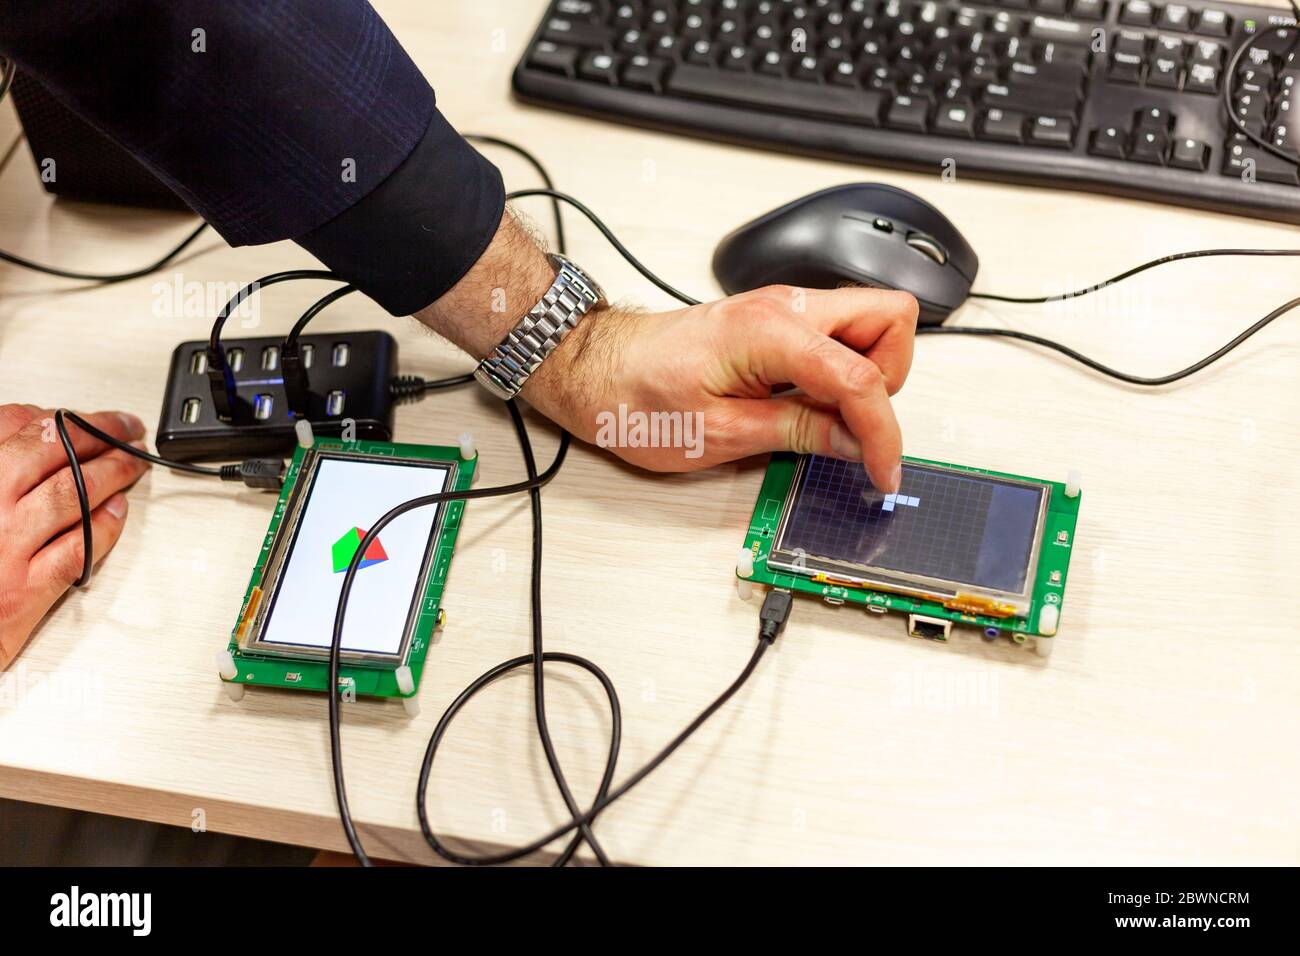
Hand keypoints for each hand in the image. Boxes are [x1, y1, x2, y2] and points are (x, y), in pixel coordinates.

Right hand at [0, 404, 149, 667]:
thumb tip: (25, 430)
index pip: (15, 427)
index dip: (60, 419)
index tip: (83, 416)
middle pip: (53, 455)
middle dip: (99, 436)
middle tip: (124, 429)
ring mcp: (6, 549)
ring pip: (72, 495)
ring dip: (111, 474)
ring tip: (131, 463)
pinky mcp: (23, 593)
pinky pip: (77, 549)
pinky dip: (104, 526)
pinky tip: (118, 511)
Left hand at [522, 285, 917, 486]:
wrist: (594, 369)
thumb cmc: (634, 398)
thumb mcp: (720, 434)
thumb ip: (798, 432)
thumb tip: (854, 443)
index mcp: (770, 331)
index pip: (862, 376)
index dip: (882, 432)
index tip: (882, 470)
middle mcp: (784, 307)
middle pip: (890, 318)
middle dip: (891, 378)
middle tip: (855, 429)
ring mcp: (782, 310)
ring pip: (870, 323)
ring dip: (868, 374)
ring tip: (828, 422)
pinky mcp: (775, 323)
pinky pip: (837, 338)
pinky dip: (842, 372)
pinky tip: (811, 408)